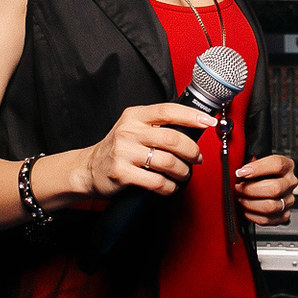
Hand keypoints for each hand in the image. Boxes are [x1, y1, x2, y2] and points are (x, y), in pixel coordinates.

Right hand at [79, 104, 212, 197]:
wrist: (89, 169)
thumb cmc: (118, 149)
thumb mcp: (133, 128)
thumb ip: (157, 125)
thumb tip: (193, 128)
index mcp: (134, 116)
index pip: (168, 111)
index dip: (192, 116)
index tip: (209, 122)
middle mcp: (129, 131)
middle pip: (172, 139)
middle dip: (191, 151)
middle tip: (196, 158)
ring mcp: (124, 152)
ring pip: (168, 162)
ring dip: (183, 171)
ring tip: (184, 174)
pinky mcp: (122, 173)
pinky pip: (157, 182)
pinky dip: (170, 187)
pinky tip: (170, 187)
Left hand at [234, 155, 297, 225]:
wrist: (265, 188)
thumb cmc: (259, 175)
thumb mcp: (255, 162)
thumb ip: (249, 160)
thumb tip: (238, 166)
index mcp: (286, 167)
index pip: (277, 164)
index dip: (257, 168)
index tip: (241, 172)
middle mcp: (290, 183)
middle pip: (275, 188)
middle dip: (251, 189)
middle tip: (238, 188)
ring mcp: (288, 200)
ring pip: (270, 206)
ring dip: (250, 203)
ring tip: (241, 198)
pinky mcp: (283, 215)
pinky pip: (266, 220)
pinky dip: (252, 215)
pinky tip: (246, 208)